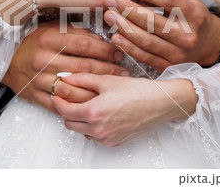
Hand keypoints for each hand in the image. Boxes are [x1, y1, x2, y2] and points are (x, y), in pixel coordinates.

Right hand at [1, 20, 128, 113]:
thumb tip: (101, 39)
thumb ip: (75, 32)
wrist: (5, 60)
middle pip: (83, 67)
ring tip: (113, 89)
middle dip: (108, 70)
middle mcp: (43, 59)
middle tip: (123, 71)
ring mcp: (38, 80)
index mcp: (48, 39)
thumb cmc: (32, 42)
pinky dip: (77, 104)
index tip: (118, 53)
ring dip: (97, 90)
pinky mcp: (35, 95)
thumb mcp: (51, 28)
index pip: (85, 45)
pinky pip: (60, 104)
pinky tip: (92, 102)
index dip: (105, 50)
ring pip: (74, 89)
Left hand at [52, 73, 197, 146]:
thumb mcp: (107, 80)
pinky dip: (92, 126)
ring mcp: (106, 138)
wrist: (161, 103)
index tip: (58, 94)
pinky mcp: (114, 142)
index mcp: (94, 113)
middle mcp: (98, 129)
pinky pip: (94, 136)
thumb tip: (66, 77)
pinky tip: (101, 113)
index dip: (58, 101)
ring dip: (79, 119)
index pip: (64, 111)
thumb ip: (82, 78)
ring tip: (88, 104)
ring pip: (81, 131)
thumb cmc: (138, 91)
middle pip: (69, 123)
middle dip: (67, 111)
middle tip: (71, 98)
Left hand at [103, 0, 219, 70]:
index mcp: (195, 15)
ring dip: (124, 27)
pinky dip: (128, 47)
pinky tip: (115, 36)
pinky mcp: (168, 66)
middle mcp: (188, 35)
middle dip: (129, 9)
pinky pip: (144, 56)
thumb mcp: (190, 0)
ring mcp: (178, 53)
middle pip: (154, 21)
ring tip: (109, 15)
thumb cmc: (194, 19)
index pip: (169, 0)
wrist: (209, 47)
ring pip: (147, 40)